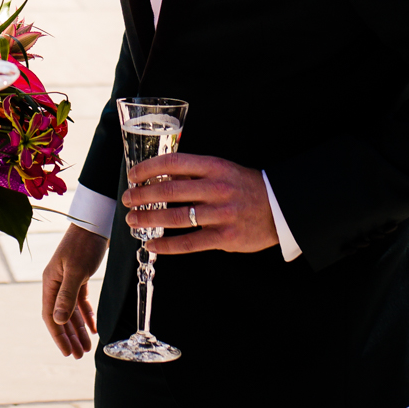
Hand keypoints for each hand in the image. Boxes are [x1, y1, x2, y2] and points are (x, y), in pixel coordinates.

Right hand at [40, 224, 106, 358]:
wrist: (94, 223)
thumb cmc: (83, 245)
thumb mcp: (76, 271)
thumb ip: (67, 296)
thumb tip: (59, 321)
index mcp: (50, 282)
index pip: (50, 315)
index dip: (58, 336)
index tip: (66, 352)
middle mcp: (56, 283)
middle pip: (60, 316)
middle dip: (68, 337)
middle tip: (78, 356)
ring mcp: (68, 280)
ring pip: (71, 311)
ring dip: (78, 329)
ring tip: (86, 347)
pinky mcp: (80, 277)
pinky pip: (81, 302)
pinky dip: (86, 316)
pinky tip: (93, 328)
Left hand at [122, 153, 277, 254]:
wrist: (281, 208)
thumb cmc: (245, 187)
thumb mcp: (222, 169)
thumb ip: (194, 172)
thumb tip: (158, 175)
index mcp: (214, 167)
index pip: (174, 162)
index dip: (148, 168)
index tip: (133, 175)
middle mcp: (217, 189)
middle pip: (170, 190)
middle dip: (142, 195)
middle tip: (128, 199)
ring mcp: (221, 214)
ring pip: (177, 216)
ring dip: (149, 218)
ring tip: (133, 220)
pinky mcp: (225, 237)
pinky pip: (190, 242)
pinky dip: (167, 245)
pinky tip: (153, 244)